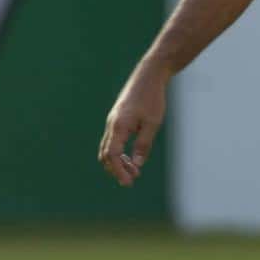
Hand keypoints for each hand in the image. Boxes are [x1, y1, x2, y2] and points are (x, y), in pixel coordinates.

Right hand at [98, 61, 169, 186]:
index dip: (119, 171)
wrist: (148, 76)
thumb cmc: (152, 98)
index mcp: (119, 126)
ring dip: (117, 162)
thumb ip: (143, 145)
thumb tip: (136, 165)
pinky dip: (118, 152)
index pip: (112, 155)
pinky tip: (131, 157)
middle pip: (106, 155)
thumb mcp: (153, 123)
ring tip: (134, 171)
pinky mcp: (117, 120)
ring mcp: (113, 122)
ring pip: (108, 149)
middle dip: (116, 169)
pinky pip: (112, 141)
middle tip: (132, 179)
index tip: (128, 182)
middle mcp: (111, 125)